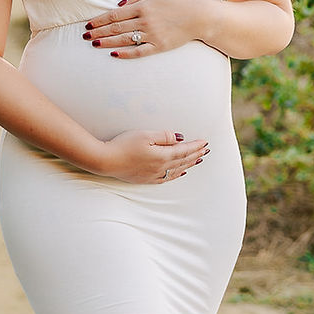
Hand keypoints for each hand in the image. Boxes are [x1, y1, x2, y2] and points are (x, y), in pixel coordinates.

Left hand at [83, 0, 215, 56]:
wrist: (198, 16)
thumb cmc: (177, 1)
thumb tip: (119, 3)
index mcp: (142, 6)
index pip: (115, 14)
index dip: (100, 20)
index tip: (88, 25)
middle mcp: (145, 21)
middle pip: (116, 28)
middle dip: (99, 32)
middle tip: (85, 37)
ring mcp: (152, 34)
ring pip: (124, 40)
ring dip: (107, 42)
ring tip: (94, 44)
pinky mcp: (159, 46)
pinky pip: (139, 51)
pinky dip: (126, 53)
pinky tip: (114, 54)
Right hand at [93, 129, 208, 183]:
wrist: (106, 161)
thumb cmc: (123, 145)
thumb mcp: (145, 135)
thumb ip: (164, 136)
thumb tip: (179, 139)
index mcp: (162, 156)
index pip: (184, 150)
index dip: (195, 146)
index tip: (205, 142)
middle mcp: (161, 167)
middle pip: (183, 161)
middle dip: (196, 155)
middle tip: (206, 150)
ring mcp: (153, 175)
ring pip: (177, 170)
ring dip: (189, 164)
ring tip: (198, 160)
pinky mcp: (146, 179)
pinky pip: (167, 178)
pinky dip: (177, 174)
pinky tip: (180, 172)